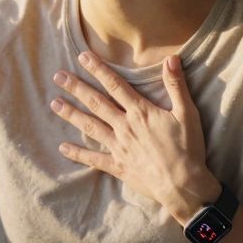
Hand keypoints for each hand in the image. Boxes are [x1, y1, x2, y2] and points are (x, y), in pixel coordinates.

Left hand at [50, 51, 219, 222]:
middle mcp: (125, 127)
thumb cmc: (188, 148)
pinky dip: (78, 153)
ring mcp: (119, 147)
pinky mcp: (118, 166)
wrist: (183, 185)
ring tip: (54, 104)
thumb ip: (176, 85)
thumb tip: (171, 58)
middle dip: (76, 88)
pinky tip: (63, 148)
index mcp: (140, 112)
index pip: (115, 85)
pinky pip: (94, 159)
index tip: (82, 57)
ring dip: (71, 114)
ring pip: (90, 126)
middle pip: (96, 103)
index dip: (98, 70)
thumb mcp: (187, 113)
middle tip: (58, 77)